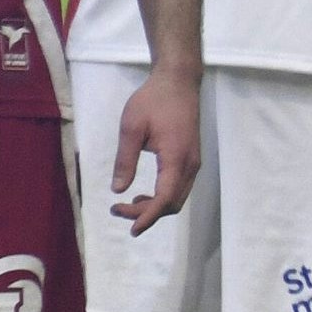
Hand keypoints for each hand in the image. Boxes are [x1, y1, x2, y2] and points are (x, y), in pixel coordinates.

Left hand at [114, 65, 201, 229]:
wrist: (178, 82)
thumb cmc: (152, 101)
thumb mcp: (131, 128)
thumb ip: (125, 161)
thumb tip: (119, 190)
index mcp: (176, 158)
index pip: (165, 198)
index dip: (148, 217)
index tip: (131, 229)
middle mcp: (190, 164)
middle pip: (173, 203)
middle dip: (148, 214)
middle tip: (118, 211)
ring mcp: (193, 162)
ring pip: (178, 197)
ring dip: (155, 207)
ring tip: (128, 205)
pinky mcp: (191, 158)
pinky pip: (179, 187)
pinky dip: (163, 197)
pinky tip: (144, 193)